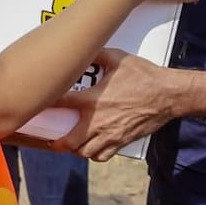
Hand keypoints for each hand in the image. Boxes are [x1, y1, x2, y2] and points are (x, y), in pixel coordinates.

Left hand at [54, 48, 174, 160]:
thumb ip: (97, 54)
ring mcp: (110, 135)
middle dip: (56, 141)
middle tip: (50, 136)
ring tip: (70, 141)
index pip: (61, 103)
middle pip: (68, 141)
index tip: (37, 104)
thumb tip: (84, 48)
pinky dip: (93, 154)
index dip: (46, 104)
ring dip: (74, 149)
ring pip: (84, 152)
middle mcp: (98, 121)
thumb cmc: (144, 76)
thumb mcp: (118, 58)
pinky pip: (102, 156)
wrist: (168, 95)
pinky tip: (91, 146)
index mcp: (93, 100)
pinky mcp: (122, 142)